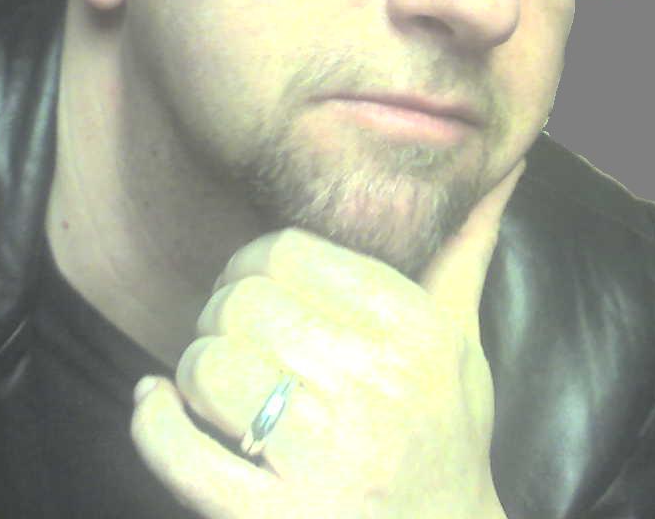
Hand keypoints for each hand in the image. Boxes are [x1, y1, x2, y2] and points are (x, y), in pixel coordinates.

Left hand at [130, 156, 525, 518]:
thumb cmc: (446, 441)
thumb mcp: (463, 347)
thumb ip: (464, 255)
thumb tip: (502, 170)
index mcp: (413, 332)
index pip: (287, 251)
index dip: (251, 264)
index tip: (255, 290)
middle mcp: (372, 386)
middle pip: (241, 303)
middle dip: (221, 318)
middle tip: (238, 343)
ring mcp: (322, 456)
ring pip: (207, 366)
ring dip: (194, 373)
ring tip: (220, 388)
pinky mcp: (272, 516)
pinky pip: (179, 452)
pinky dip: (153, 424)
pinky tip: (158, 410)